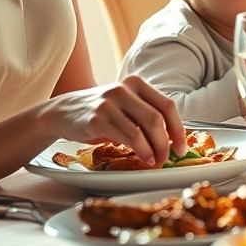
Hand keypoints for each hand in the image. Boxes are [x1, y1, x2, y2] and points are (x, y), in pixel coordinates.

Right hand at [46, 75, 184, 166]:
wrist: (62, 112)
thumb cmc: (100, 113)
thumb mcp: (125, 107)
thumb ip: (146, 116)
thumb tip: (173, 141)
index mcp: (136, 83)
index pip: (167, 106)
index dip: (178, 128)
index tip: (182, 147)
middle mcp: (124, 89)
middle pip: (157, 118)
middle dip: (167, 142)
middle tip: (169, 158)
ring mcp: (110, 102)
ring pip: (144, 128)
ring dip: (155, 149)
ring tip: (156, 161)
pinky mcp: (98, 117)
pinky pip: (128, 135)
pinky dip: (141, 149)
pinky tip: (144, 157)